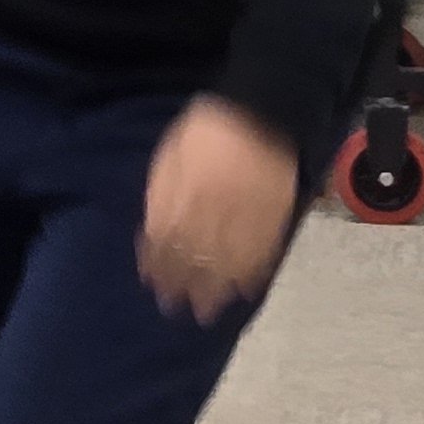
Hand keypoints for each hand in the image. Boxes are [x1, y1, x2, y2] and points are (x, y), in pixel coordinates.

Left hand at [137, 97, 302, 320]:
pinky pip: (262, 252)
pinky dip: (251, 274)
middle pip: (194, 257)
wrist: (258, 110)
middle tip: (173, 309)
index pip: (166, 241)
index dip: (158, 266)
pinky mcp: (272, 217)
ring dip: (214, 290)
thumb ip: (162, 195)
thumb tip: (152, 231)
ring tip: (206, 312)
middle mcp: (211, 212)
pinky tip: (242, 290)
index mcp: (184, 195)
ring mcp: (244, 217)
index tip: (151, 285)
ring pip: (227, 262)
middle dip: (182, 285)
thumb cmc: (205, 129)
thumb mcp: (171, 156)